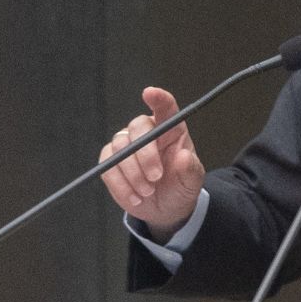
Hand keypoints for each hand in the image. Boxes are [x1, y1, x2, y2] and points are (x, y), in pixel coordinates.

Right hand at [99, 86, 205, 242]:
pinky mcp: (111, 162)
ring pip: (120, 147)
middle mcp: (148, 132)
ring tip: (148, 191)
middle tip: (156, 177)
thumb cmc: (180, 186)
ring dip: (133, 173)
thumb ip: (190, 169)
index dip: (158, 98)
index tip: (149, 93)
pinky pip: (108, 167)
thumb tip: (184, 157)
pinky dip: (121, 185)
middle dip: (145, 153)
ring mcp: (126, 145)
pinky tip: (136, 197)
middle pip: (137, 127)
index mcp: (171, 130)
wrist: (165, 208)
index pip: (165, 107)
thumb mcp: (192, 181)